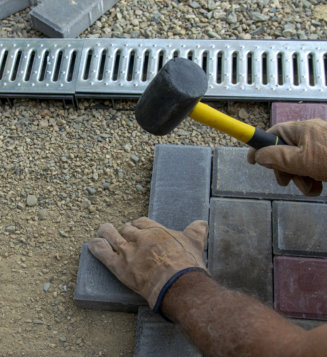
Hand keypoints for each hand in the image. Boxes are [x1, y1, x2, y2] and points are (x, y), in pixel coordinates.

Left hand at [88, 217, 207, 308]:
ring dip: (106, 233)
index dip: (137, 225)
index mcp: (156, 230)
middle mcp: (140, 237)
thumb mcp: (195, 242)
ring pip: (112, 236)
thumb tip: (203, 223)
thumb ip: (197, 231)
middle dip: (124, 231)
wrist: (178, 284)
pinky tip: (93, 245)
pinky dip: (96, 247)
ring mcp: (128, 251)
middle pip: (126, 228)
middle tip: (123, 235)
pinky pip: (103, 253)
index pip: (141, 222)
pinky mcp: (120, 267)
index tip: (136, 228)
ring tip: (104, 232)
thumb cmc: (188, 264)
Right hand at [248, 119, 326, 195]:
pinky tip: (318, 186)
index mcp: (300, 130)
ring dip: (300, 179)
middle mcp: (307, 136)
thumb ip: (278, 157)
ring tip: (310, 185)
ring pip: (297, 164)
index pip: (271, 134)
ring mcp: (317, 147)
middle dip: (284, 170)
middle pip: (283, 153)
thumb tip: (259, 155)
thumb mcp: (302, 160)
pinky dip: (312, 181)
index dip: (259, 147)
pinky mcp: (325, 158)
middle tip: (288, 179)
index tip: (251, 160)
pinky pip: (311, 169)